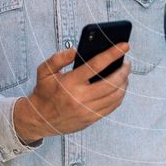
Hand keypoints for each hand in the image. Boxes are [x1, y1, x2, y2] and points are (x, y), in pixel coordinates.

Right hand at [13, 44, 130, 143]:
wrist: (38, 120)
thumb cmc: (44, 92)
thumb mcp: (44, 71)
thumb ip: (59, 57)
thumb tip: (77, 49)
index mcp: (69, 83)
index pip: (96, 65)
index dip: (113, 53)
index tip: (124, 45)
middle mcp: (79, 98)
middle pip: (111, 82)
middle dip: (124, 70)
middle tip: (127, 62)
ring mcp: (86, 110)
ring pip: (115, 96)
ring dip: (124, 83)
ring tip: (124, 74)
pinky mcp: (90, 119)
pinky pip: (112, 107)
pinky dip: (120, 95)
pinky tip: (119, 87)